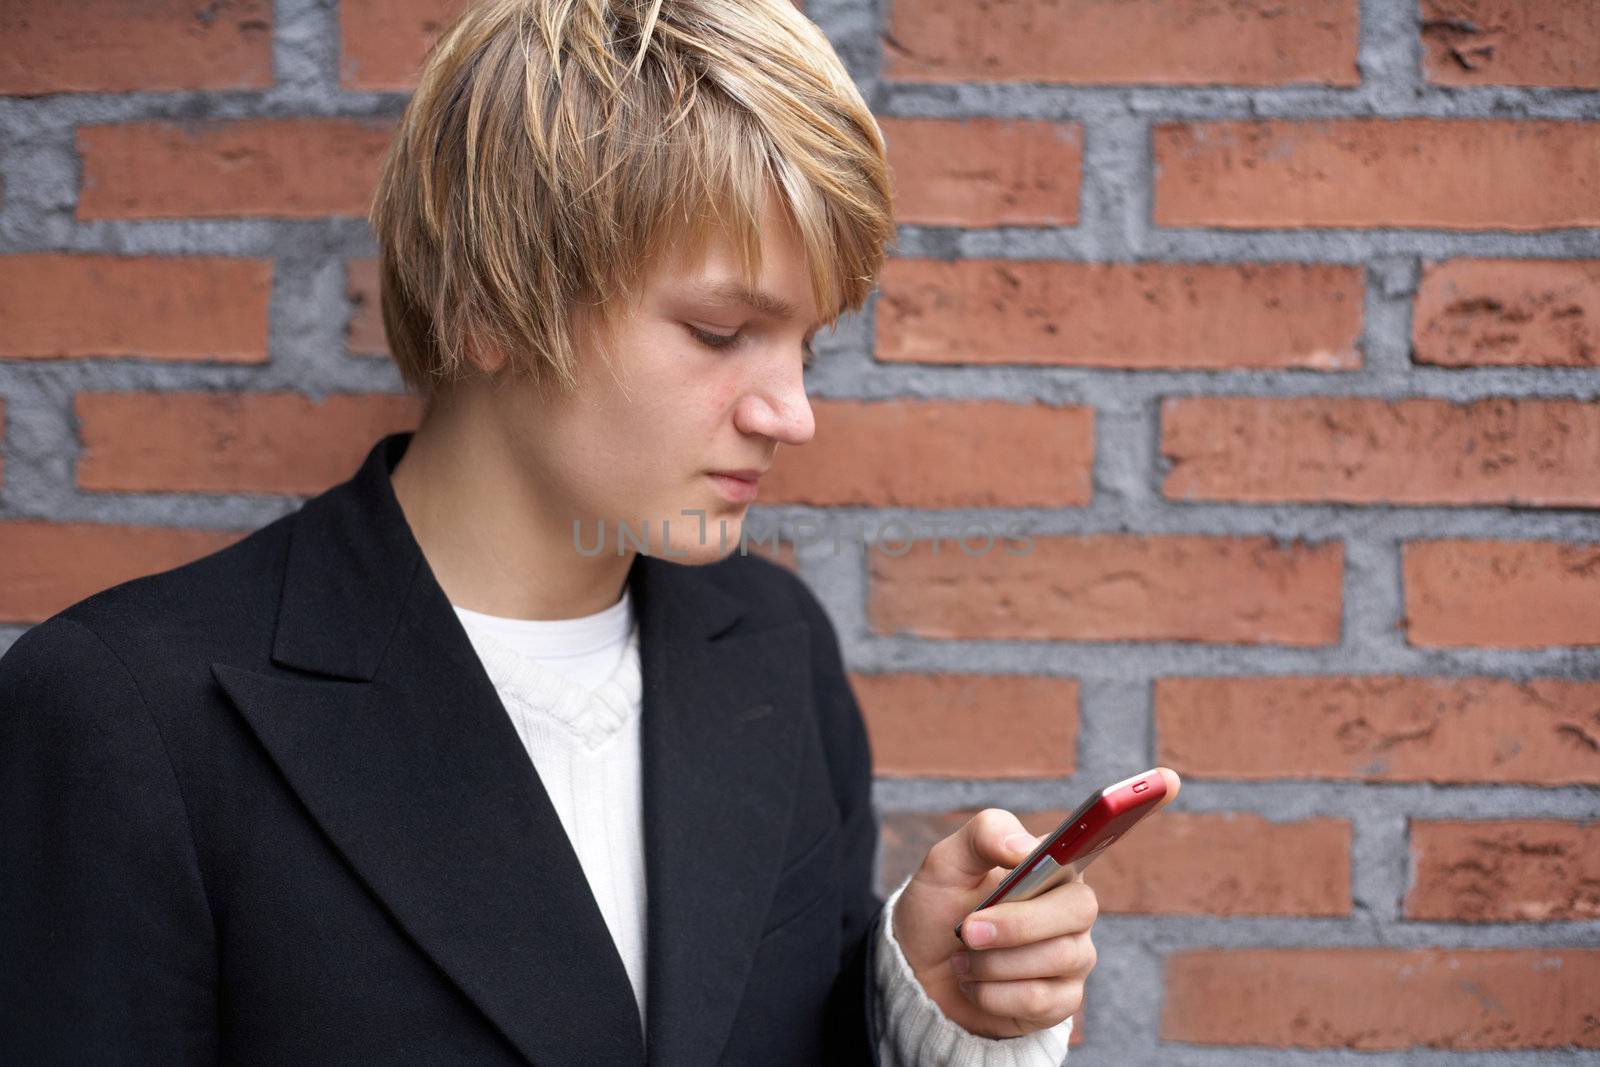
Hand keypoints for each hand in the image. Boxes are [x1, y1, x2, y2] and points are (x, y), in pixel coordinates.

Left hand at [889, 768, 1180, 1038]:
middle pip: (1079, 910)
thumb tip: (1029, 849)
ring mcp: (1072, 954)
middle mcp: (1071, 906)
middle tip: (968, 930)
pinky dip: (995, 995)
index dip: (1136, 807)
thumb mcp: (946, 862)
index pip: (1104, 834)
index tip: (1170, 777)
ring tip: (963, 958)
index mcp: (1053, 863)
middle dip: (1016, 925)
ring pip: (1056, 959)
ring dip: (994, 963)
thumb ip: (984, 837)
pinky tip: (976, 985)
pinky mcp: (1061, 999)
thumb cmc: (939, 911)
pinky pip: (1044, 999)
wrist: (918, 976)